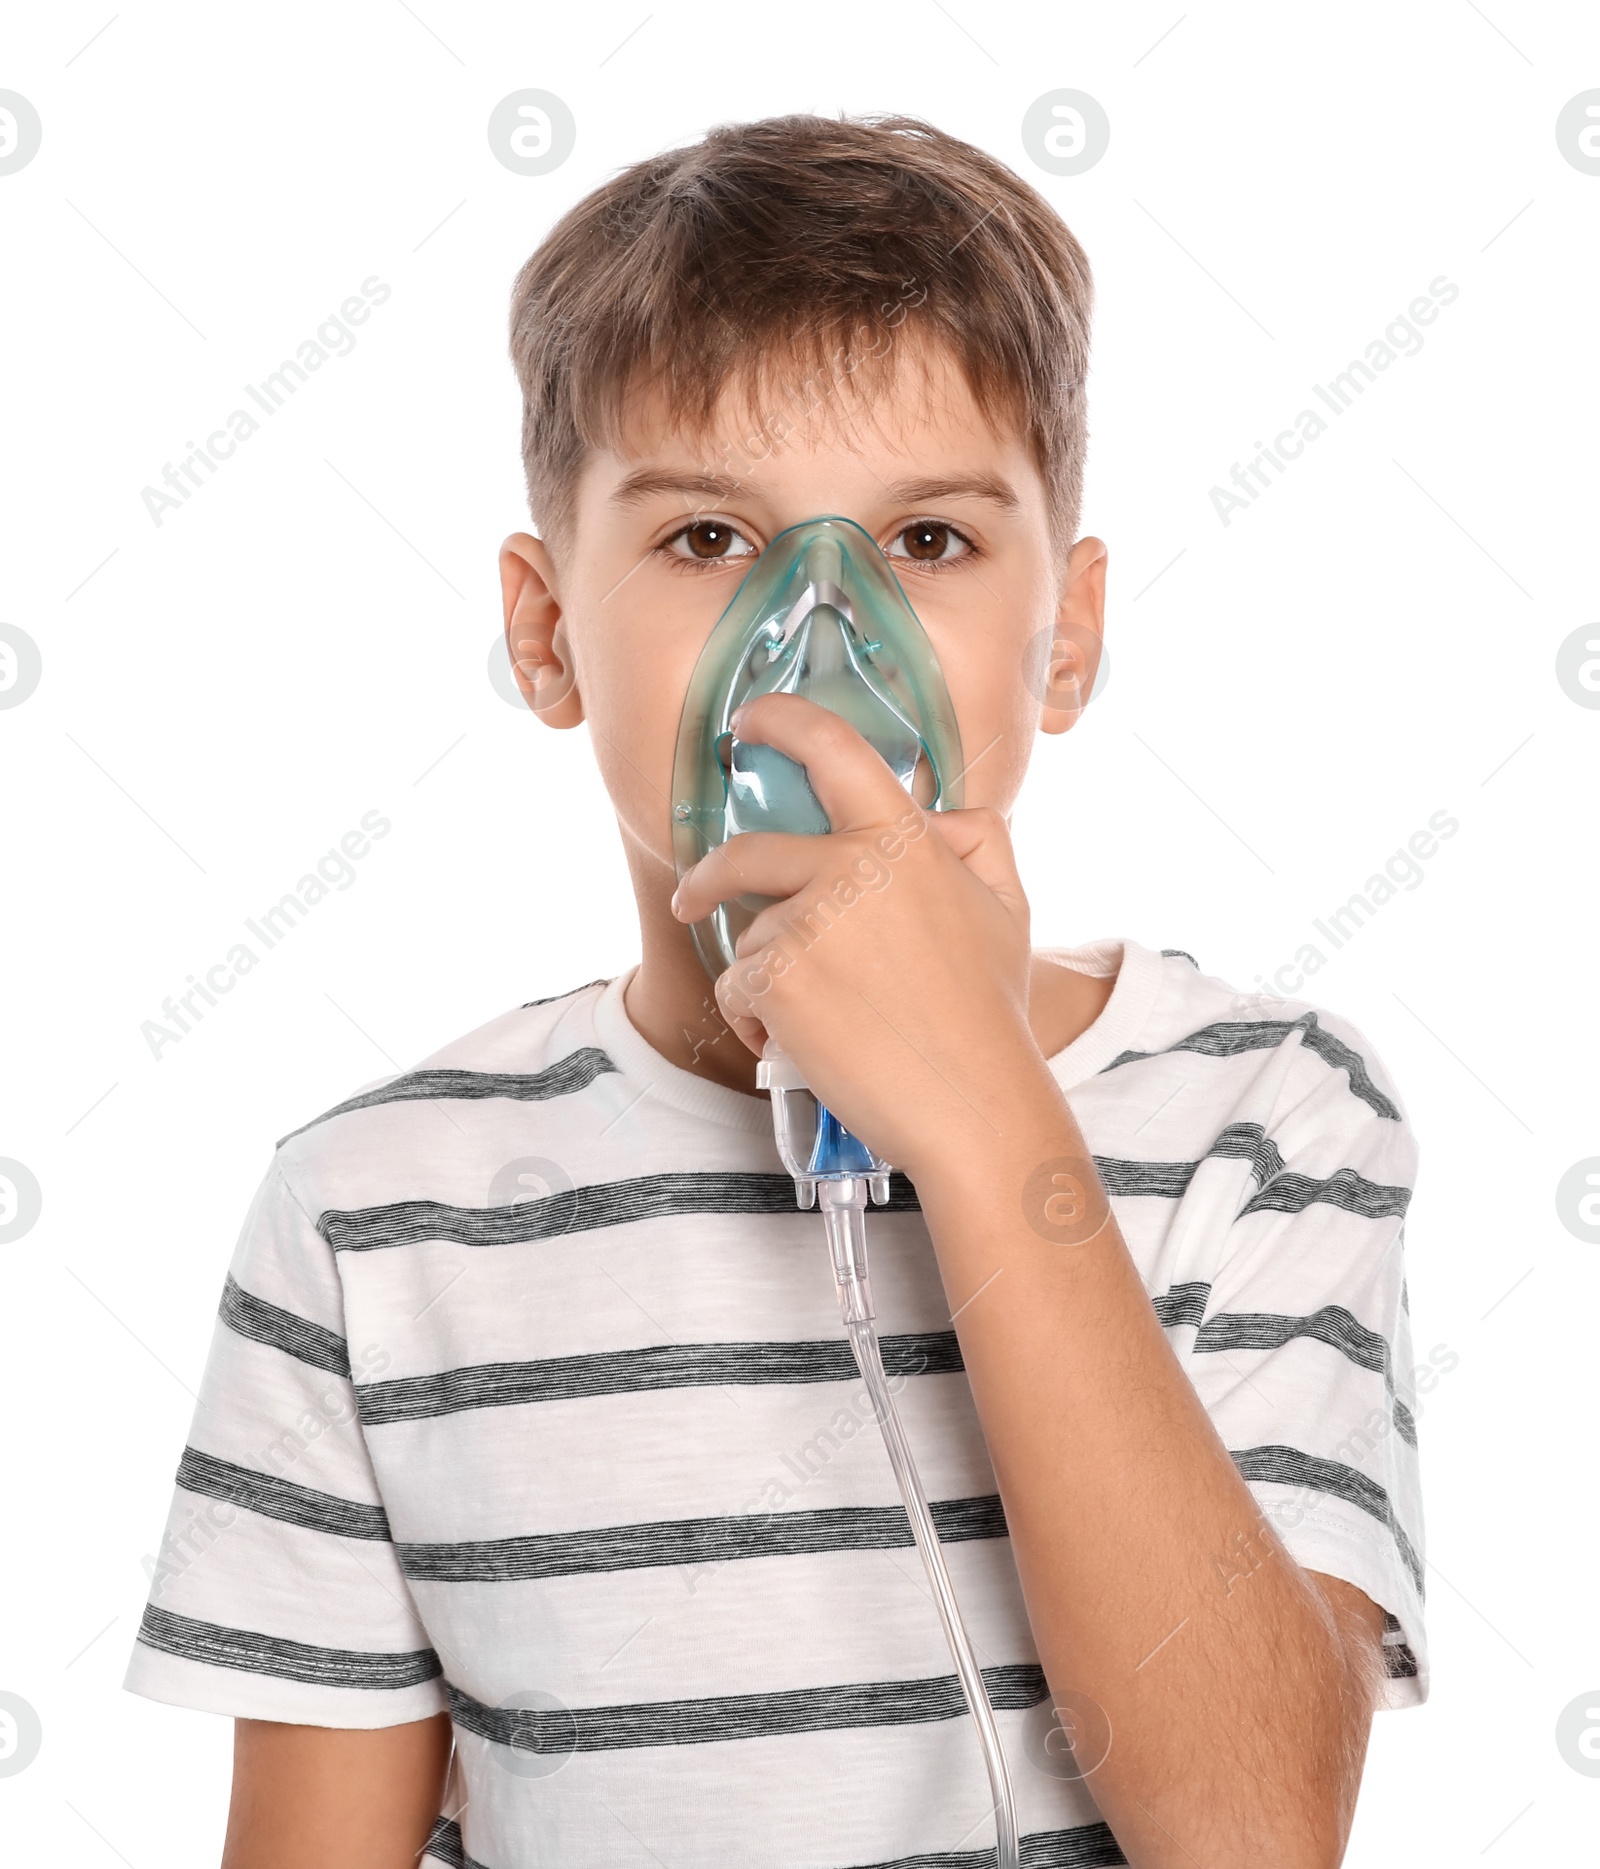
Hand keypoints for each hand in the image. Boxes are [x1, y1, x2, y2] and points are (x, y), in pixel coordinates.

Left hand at [670, 692, 1054, 1178]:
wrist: (973, 1103)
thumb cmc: (990, 1013)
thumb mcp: (1008, 906)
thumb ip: (973, 843)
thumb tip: (936, 817)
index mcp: (905, 840)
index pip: (834, 749)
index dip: (783, 721)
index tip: (751, 723)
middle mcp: (851, 868)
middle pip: (747, 854)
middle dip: (707, 877)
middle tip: (693, 898)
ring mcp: (808, 922)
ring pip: (748, 936)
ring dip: (764, 979)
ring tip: (817, 1025)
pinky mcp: (777, 978)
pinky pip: (737, 988)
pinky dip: (755, 1021)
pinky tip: (801, 1048)